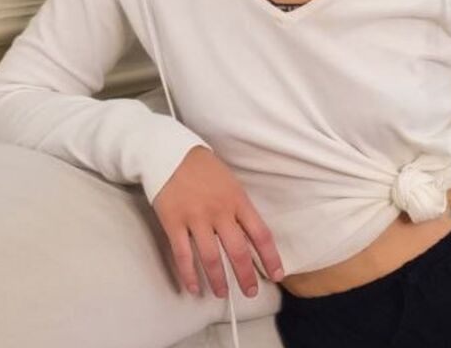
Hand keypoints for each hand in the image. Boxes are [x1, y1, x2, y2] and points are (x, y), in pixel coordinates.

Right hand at [153, 145, 283, 299]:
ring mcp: (196, 218)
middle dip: (246, 276)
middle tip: (251, 293)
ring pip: (211, 258)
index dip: (271, 257)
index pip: (261, 234)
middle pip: (238, 251)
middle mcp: (220, 212)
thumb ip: (240, 210)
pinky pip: (183, 255)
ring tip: (222, 295)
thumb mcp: (232, 184)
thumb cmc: (206, 169)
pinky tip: (193, 288)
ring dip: (218, 280)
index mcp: (238, 201)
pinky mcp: (173, 223)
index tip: (277, 274)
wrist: (173, 154)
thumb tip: (251, 237)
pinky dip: (189, 274)